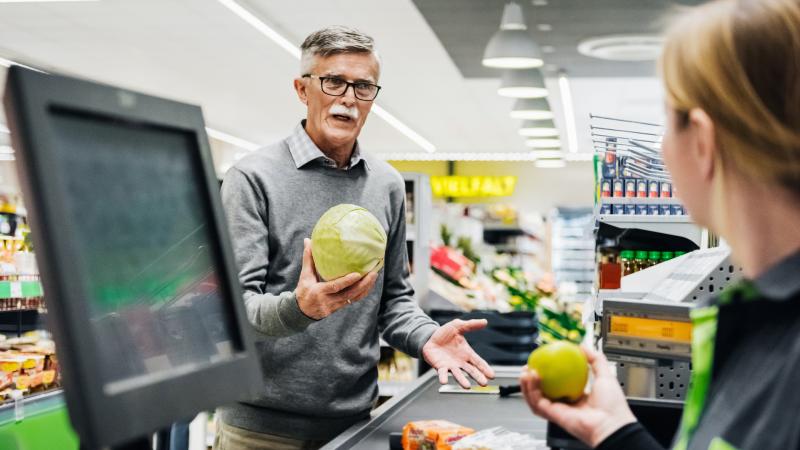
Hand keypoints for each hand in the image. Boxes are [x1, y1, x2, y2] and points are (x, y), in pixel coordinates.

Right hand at [295, 238, 377, 319]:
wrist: (301, 312)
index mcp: (319, 292)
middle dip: (363, 284)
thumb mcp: (304, 276)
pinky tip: (369, 284)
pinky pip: (353, 300)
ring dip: (365, 288)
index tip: (358, 274)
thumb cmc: (303, 291)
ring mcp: (335, 306)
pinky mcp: (339, 308)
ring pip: (353, 298)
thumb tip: (308, 240)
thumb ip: (308, 259)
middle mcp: (328, 301)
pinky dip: (362, 292)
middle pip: (349, 294)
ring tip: (374, 276)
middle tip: (373, 273)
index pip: (335, 287)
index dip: (347, 281)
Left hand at [422, 319, 495, 388]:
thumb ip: (471, 325)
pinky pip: (442, 373)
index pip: (478, 362)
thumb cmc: (445, 333)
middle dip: (478, 377)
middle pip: (471, 371)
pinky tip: (444, 381)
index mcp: (467, 353)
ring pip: (458, 375)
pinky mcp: (440, 367)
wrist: (429, 337)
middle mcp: (460, 362)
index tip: (492, 375)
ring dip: (462, 381)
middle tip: (484, 383)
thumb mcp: (458, 326)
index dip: (485, 368)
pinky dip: (443, 377)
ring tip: (467, 386)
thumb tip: (485, 321)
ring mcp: (450, 366)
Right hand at [519, 346, 636, 447]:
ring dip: (527, 385)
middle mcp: (566, 404)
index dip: (548, 374)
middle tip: (529, 367)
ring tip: (526, 371)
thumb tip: (583, 346)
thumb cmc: (613, 406)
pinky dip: (531, 391)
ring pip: (536, 398)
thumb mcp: (605, 375)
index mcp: (577, 397)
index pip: (557, 384)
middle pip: (542, 391)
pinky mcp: (553, 415)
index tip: (543, 363)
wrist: (612, 424)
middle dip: (531, 380)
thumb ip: (596, 359)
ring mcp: (558, 410)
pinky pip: (537, 402)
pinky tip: (531, 379)